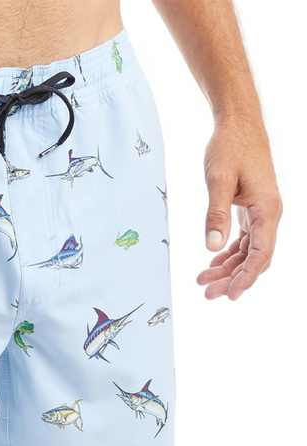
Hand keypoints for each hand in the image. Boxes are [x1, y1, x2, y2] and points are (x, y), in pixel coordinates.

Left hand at [197, 116, 281, 299]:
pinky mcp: (251, 208)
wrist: (238, 123)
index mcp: (267, 209)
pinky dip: (229, 253)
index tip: (230, 294)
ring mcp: (261, 212)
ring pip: (248, 251)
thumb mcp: (219, 180)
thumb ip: (216, 214)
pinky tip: (212, 264)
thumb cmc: (231, 147)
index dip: (245, 277)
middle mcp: (269, 213)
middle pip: (255, 258)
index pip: (261, 254)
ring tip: (203, 282)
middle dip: (232, 278)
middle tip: (207, 293)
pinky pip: (244, 239)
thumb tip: (212, 247)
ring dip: (228, 268)